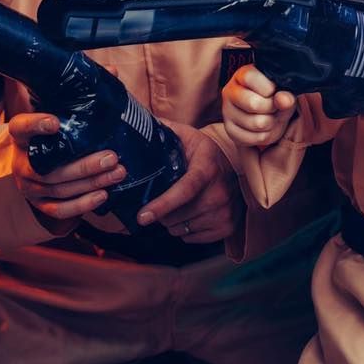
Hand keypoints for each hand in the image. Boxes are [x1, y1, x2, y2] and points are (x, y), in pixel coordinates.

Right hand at [8, 112, 124, 220]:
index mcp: (21, 136)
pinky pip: (59, 210)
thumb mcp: (58, 118)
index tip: (55, 122)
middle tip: (112, 157)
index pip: (21, 127)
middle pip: (49, 169)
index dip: (35, 125)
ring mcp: (28, 186)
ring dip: (92, 183)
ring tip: (117, 173)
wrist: (40, 160)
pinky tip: (103, 195)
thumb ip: (74, 107)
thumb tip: (109, 84)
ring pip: (59, 189)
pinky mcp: (38, 205)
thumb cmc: (56, 135)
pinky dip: (82, 205)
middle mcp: (20, 162)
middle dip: (85, 165)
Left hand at [135, 122, 243, 242]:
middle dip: (160, 213)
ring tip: (173, 207)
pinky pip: (192, 238)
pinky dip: (184, 230)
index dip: (163, 204)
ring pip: (181, 228)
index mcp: (207, 167)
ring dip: (171, 222)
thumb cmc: (200, 152)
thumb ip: (160, 131)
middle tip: (155, 202)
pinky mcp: (227, 226)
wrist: (232, 165)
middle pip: (178, 214)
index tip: (142, 216)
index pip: (185, 189)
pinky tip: (186, 215)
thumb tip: (131, 125)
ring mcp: (226, 211)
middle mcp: (220, 191)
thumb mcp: (184, 135)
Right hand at [222, 64, 296, 148]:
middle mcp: (230, 91)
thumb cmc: (275, 96)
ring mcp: (227, 111)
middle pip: (254, 104)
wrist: (268, 113)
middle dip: (272, 108)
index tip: (274, 90)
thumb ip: (286, 94)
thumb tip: (283, 99)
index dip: (268, 87)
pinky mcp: (230, 130)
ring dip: (271, 124)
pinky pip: (254, 138)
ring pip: (257, 123)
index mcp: (242, 75)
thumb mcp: (284, 92)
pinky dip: (265, 136)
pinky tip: (265, 128)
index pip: (250, 78)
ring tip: (271, 117)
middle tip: (275, 107)